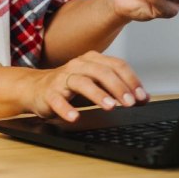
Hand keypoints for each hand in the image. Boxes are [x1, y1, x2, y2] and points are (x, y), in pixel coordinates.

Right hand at [18, 51, 147, 121]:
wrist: (36, 88)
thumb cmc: (70, 86)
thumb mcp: (96, 83)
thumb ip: (117, 88)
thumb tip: (142, 98)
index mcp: (92, 60)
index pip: (116, 65)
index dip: (131, 80)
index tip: (141, 97)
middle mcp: (78, 65)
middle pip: (101, 72)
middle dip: (118, 87)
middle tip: (130, 103)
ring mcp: (63, 78)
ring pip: (82, 82)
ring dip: (97, 94)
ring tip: (109, 107)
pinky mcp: (50, 92)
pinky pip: (58, 100)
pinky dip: (66, 108)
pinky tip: (74, 116)